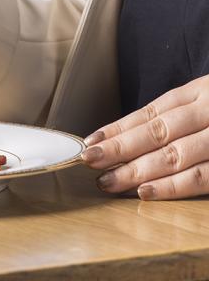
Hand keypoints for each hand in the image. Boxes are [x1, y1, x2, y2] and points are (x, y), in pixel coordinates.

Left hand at [82, 75, 208, 199]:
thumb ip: (181, 115)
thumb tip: (132, 136)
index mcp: (199, 93)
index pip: (150, 113)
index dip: (118, 129)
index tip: (90, 142)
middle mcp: (208, 111)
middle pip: (156, 132)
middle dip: (118, 148)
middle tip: (88, 160)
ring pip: (174, 155)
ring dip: (136, 170)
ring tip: (107, 181)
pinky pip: (202, 177)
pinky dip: (172, 186)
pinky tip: (144, 191)